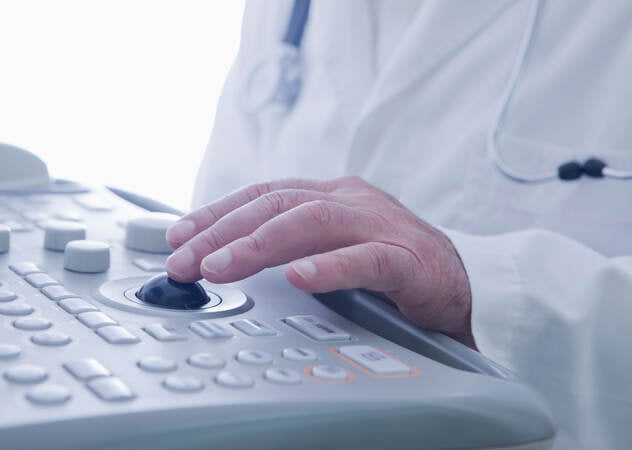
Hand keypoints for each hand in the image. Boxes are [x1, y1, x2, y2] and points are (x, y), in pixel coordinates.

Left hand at [165, 176, 474, 346]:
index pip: (263, 194)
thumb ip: (288, 246)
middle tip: (184, 262)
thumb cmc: (388, 265)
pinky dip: (330, 268)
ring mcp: (379, 224)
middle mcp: (350, 200)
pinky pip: (365, 259)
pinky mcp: (408, 258)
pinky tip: (300, 279)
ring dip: (260, 245)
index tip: (177, 236)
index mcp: (329, 195)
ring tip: (222, 269)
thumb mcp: (328, 246)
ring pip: (312, 223)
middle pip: (276, 204)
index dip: (216, 212)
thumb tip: (225, 259)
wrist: (459, 284)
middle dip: (223, 232)